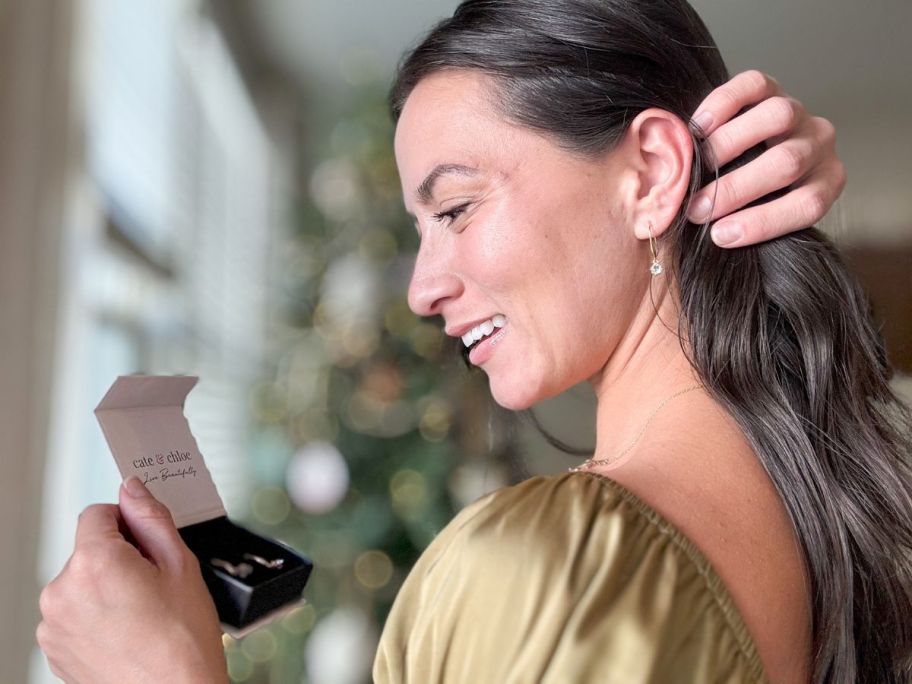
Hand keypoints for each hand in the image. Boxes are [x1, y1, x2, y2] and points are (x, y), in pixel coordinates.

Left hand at [37, 477, 228, 683]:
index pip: (97, 513)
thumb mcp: (181, 566)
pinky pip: (74, 613)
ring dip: (105, 588)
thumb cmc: (183, 641)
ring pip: (81, 582)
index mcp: (93, 564)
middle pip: (88, 550)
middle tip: (154, 586)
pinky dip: (95, 616)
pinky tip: (126, 633)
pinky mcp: (54, 648)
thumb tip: (133, 489)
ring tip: (141, 615)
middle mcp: (62, 591)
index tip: (148, 544)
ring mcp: (53, 623)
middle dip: (118, 558)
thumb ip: (152, 519)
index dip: (127, 522)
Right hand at [686, 70, 846, 246]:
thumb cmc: (752, 197)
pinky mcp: (772, 87)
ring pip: (776, 117)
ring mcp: (798, 112)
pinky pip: (754, 86)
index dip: (762, 222)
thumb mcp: (758, 215)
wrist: (751, 154)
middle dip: (737, 188)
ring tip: (695, 165)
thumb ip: (742, 223)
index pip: (807, 204)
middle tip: (696, 208)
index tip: (719, 236)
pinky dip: (723, 105)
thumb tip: (708, 237)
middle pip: (787, 162)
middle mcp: (819, 144)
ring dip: (729, 144)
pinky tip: (697, 127)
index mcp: (825, 182)